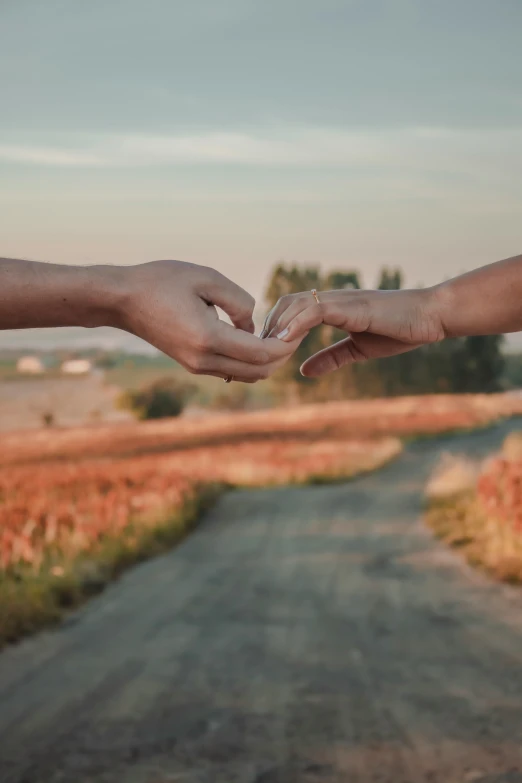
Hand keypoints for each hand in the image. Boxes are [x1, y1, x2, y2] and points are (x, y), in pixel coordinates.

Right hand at [114, 260, 295, 382]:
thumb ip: (238, 301)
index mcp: (208, 338)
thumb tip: (254, 324)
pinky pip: (232, 369)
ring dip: (267, 360)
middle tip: (295, 332)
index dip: (286, 344)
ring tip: (278, 333)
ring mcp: (197, 366)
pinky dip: (251, 359)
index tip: (300, 327)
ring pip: (247, 375)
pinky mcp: (193, 365)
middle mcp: (203, 359)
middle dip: (282, 355)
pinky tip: (256, 337)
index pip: (261, 353)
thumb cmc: (162, 281)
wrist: (123, 300)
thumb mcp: (206, 278)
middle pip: (259, 371)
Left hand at [261, 287, 444, 376]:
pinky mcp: (353, 307)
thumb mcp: (357, 349)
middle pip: (287, 302)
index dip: (276, 326)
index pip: (292, 307)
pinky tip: (286, 340)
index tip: (266, 350)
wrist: (430, 318)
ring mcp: (342, 300)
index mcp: (332, 306)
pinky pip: (317, 310)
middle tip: (260, 351)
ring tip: (268, 348)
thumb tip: (303, 371)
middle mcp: (333, 298)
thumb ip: (331, 357)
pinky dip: (297, 323)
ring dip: (279, 325)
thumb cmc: (399, 330)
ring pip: (297, 303)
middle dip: (270, 325)